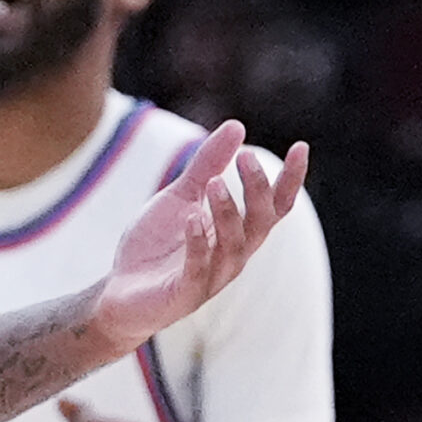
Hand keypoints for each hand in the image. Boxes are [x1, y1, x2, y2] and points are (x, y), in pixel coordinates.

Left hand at [94, 123, 305, 348]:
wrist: (119, 293)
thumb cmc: (156, 246)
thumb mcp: (180, 197)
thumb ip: (206, 164)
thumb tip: (238, 126)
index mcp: (236, 233)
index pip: (274, 208)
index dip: (289, 181)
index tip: (301, 147)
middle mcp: (232, 256)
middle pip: (260, 224)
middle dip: (257, 191)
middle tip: (247, 157)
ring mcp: (210, 278)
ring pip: (233, 246)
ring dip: (227, 213)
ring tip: (214, 182)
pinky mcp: (183, 294)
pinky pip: (198, 270)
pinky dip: (198, 244)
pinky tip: (191, 218)